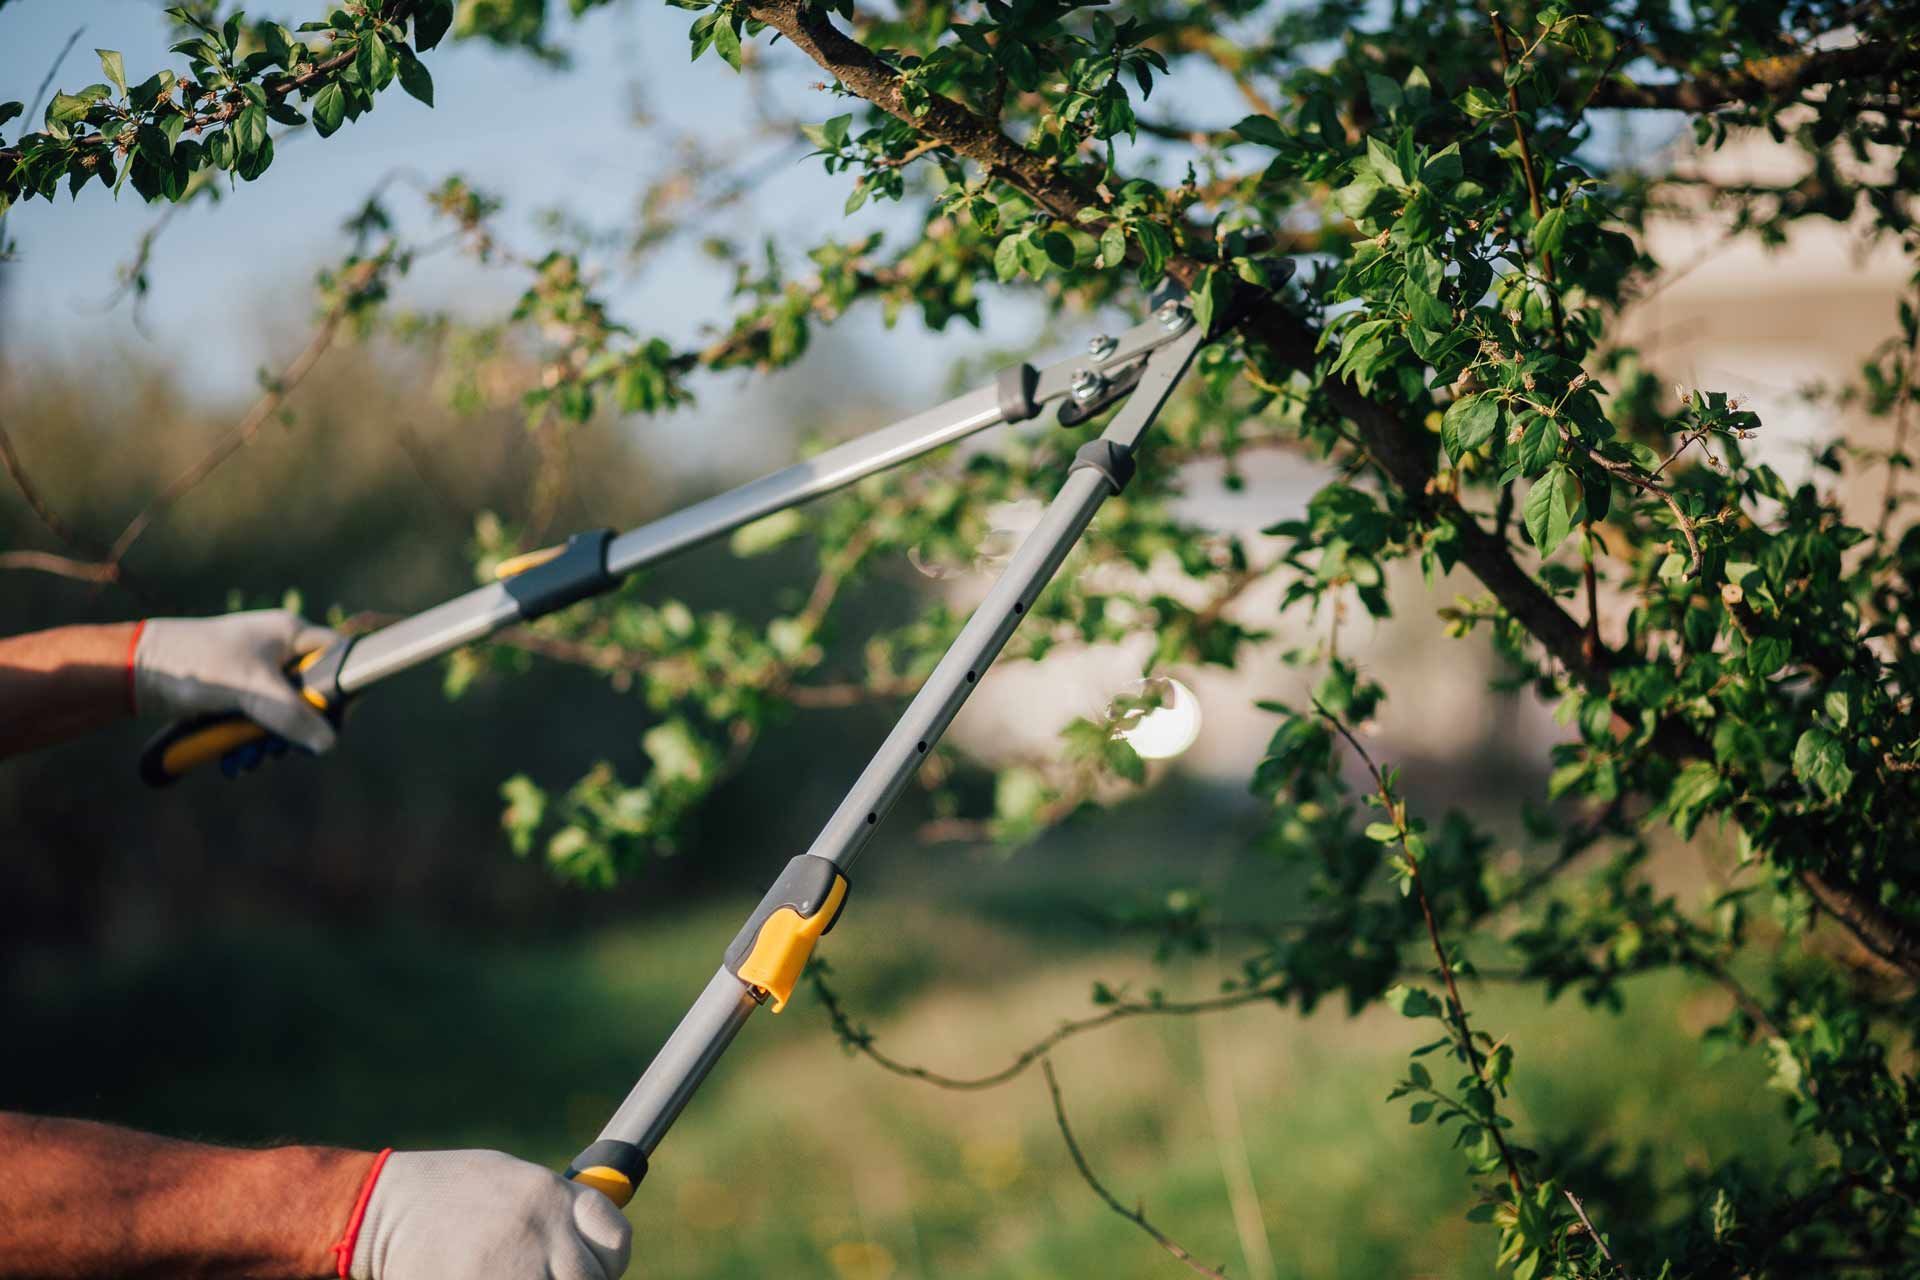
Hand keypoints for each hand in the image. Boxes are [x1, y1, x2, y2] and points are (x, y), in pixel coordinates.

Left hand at [132, 610, 340, 753]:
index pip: (338, 658)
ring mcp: (257, 670)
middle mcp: (278, 650)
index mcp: (290, 634)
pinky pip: (257, 719)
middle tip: (277, 750)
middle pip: (311, 695)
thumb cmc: (198, 665)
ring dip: (267, 742)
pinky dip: (247, 740)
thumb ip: (293, 716)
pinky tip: (233, 759)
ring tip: (245, 761)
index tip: (330, 724)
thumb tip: (328, 743)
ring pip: (283, 713)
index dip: (340, 693)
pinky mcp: (236, 690)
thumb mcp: (252, 691)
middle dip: (294, 730)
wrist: (136, 669)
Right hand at [343, 1150, 630, 1279]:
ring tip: (522, 1277)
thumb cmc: (447, 1194)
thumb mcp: (510, 1183)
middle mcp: (540, 1227)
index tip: (596, 1268)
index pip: (614, 1239)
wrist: (381, 1210)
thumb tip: (591, 1240)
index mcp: (550, 1195)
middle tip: (555, 1279)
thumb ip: (553, 1209)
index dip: (610, 1261)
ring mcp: (514, 1264)